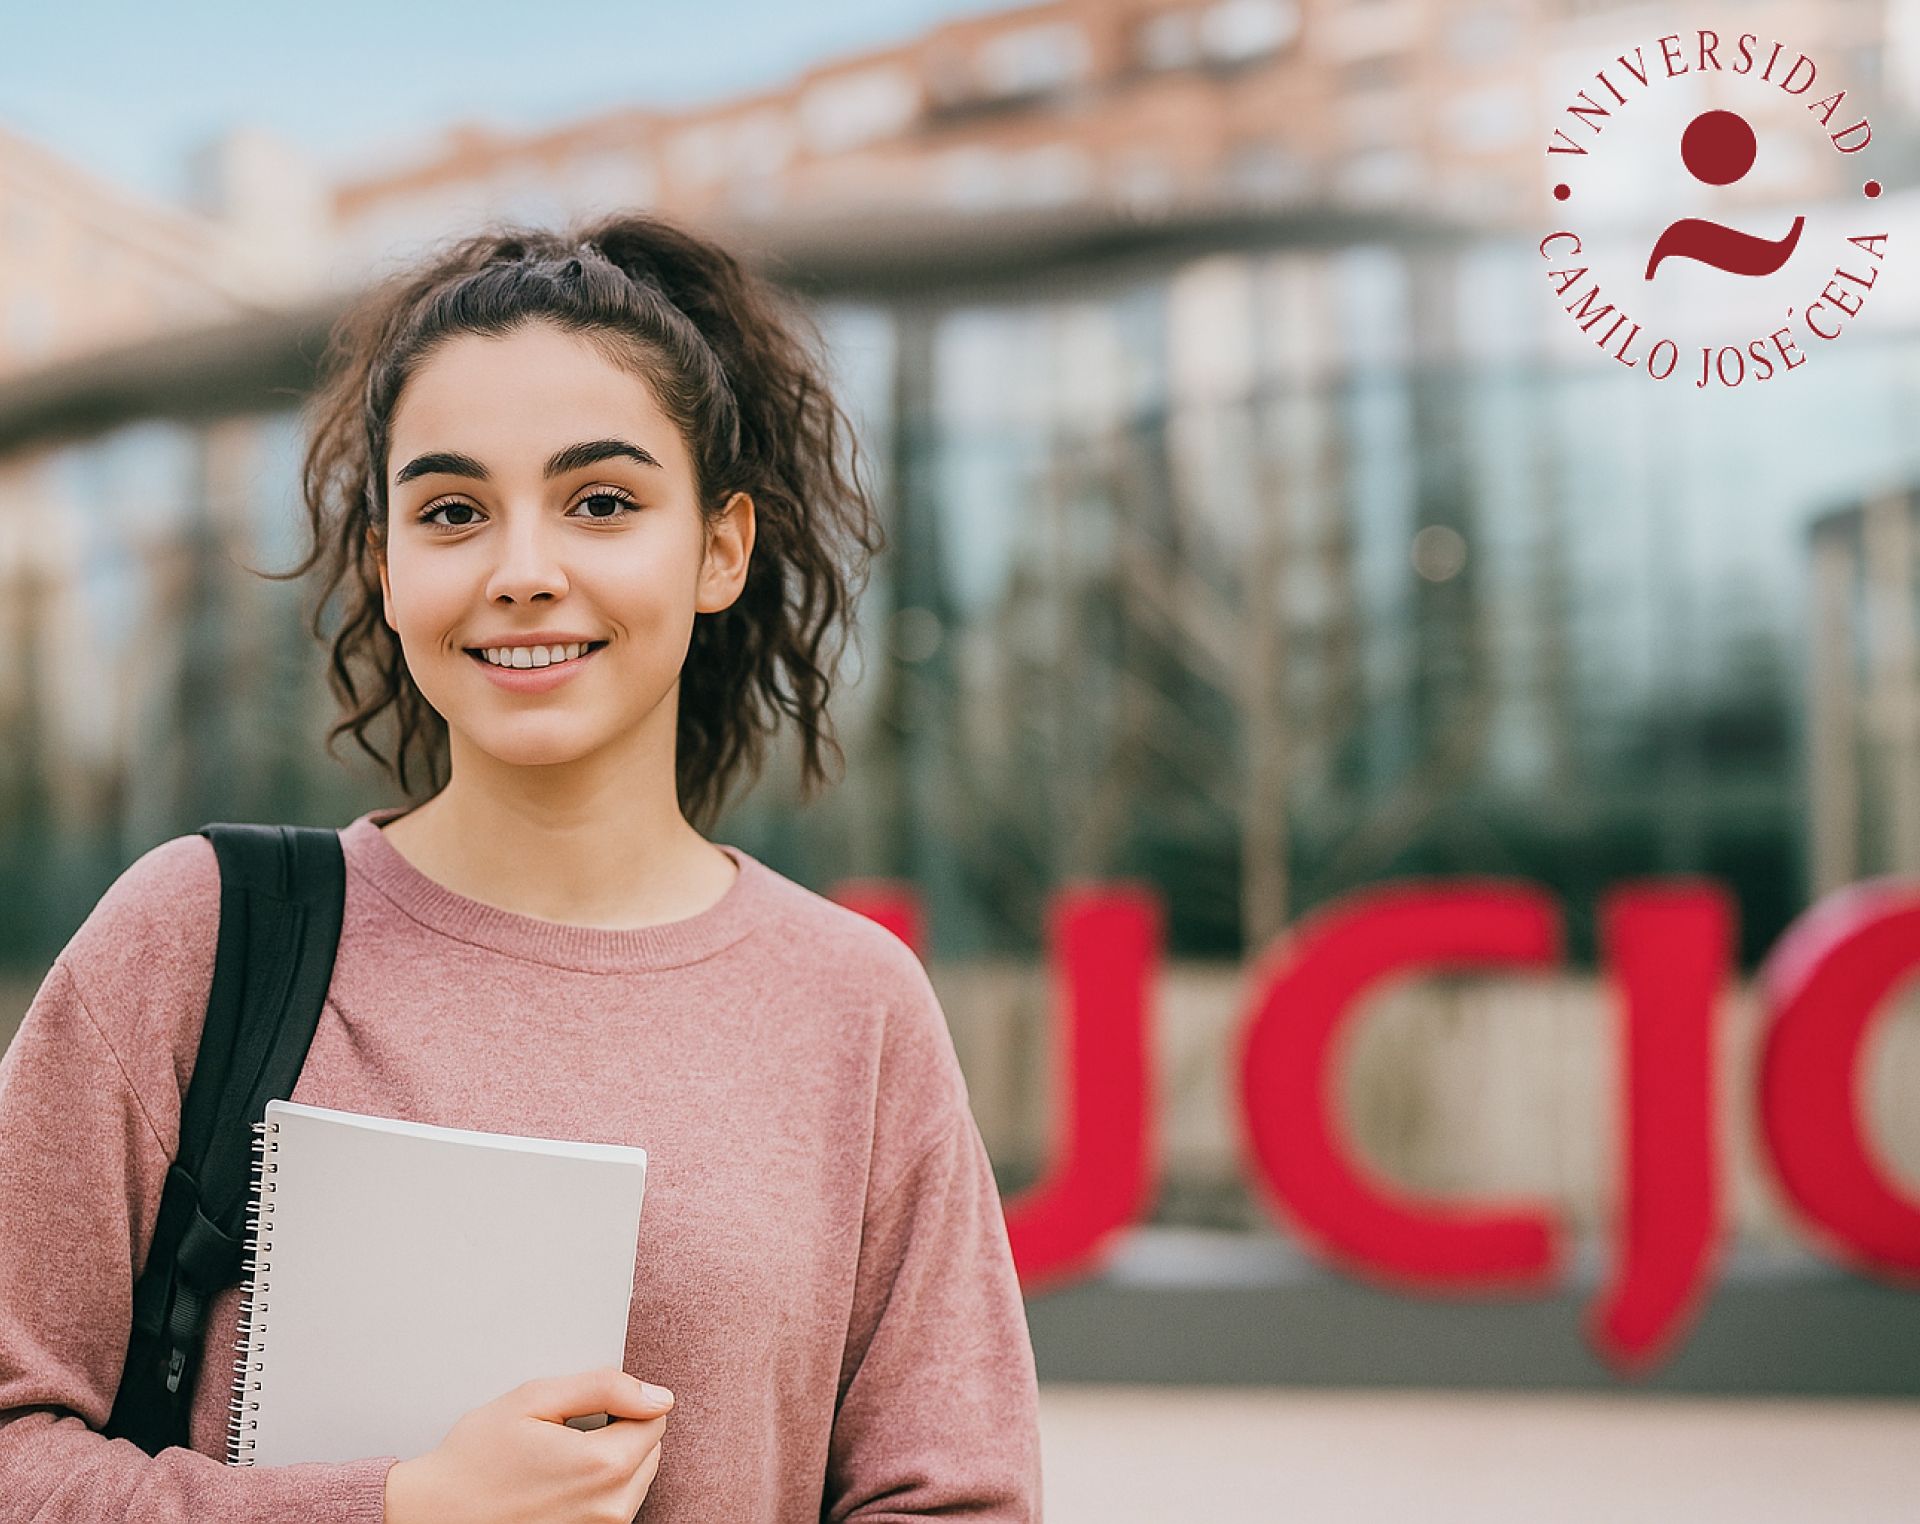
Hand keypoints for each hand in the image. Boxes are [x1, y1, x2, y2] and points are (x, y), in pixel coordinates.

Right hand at [383, 1365, 673, 1523]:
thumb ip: (605, 1388)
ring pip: (635, 1479)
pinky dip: (595, 1490)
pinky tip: (556, 1485)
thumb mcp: (535, 1398)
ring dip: (609, 1462)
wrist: (434, 1514)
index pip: (655, 1419)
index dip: (621, 1404)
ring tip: (556, 1461)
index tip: (581, 1411)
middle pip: (649, 1450)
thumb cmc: (476, 1458)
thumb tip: (659, 1397)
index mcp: (604, 1467)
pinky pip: (614, 1506)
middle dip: (619, 1432)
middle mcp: (611, 1509)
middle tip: (562, 1434)